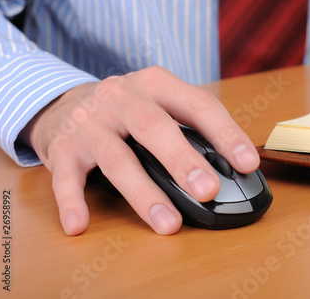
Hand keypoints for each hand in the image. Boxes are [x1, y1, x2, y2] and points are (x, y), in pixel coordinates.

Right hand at [21, 66, 259, 234]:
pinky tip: (80, 225)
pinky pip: (66, 177)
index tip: (247, 162)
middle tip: (207, 190)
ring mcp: (90, 121)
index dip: (225, 133)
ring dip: (143, 194)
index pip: (198, 104)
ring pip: (117, 158)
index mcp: (156, 84)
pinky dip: (73, 202)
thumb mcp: (159, 103)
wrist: (65, 103)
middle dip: (183, 160)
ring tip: (167, 223)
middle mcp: (122, 97)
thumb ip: (190, 128)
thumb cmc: (126, 110)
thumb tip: (232, 169)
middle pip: (155, 126)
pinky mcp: (63, 146)